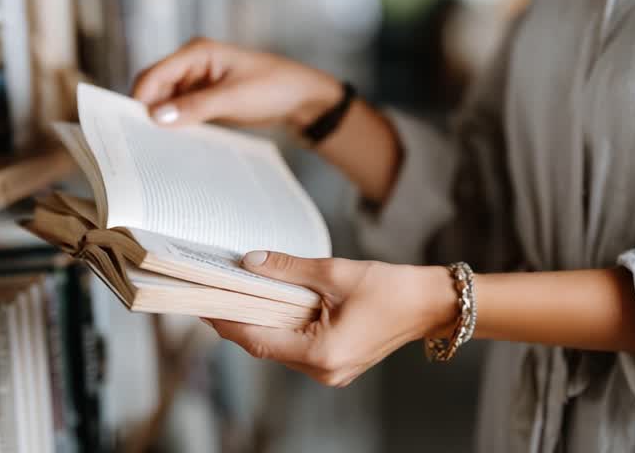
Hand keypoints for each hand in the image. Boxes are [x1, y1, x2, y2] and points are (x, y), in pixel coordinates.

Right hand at [132, 38, 341, 130]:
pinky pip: (180, 112)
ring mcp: (197, 82)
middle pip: (154, 88)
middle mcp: (192, 64)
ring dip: (161, 121)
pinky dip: (175, 126)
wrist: (302, 99)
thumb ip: (195, 107)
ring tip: (155, 147)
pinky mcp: (204, 99)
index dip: (140, 99)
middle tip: (140, 142)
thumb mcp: (234, 98)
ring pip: (164, 103)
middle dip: (147, 112)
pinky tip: (173, 144)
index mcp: (197, 52)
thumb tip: (156, 117)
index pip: (154, 74)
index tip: (132, 126)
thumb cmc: (274, 87)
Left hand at [205, 252, 457, 387]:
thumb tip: (251, 262)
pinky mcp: (337, 363)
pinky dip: (282, 326)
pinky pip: (298, 347)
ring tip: (240, 294)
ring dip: (261, 323)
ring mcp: (331, 371)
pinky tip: (272, 305)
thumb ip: (289, 269)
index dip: (228, 321)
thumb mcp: (335, 273)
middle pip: (266, 346)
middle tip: (216, 292)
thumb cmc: (392, 289)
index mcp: (322, 354)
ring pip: (280, 347)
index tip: (204, 303)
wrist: (430, 304)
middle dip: (240, 320)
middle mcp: (323, 371)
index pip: (258, 340)